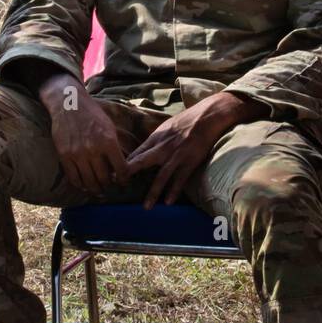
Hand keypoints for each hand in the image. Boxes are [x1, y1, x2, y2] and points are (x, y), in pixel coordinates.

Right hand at [39, 73, 126, 194]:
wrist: (69, 104)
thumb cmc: (92, 115)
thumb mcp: (109, 127)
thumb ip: (115, 146)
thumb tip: (121, 166)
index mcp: (108, 141)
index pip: (121, 169)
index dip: (124, 179)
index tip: (124, 183)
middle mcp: (93, 149)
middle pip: (104, 179)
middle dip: (109, 187)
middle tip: (111, 189)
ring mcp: (77, 153)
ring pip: (89, 181)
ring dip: (95, 189)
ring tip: (99, 191)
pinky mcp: (64, 155)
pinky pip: (73, 177)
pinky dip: (80, 185)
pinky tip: (84, 186)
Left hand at [127, 93, 257, 208]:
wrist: (207, 116)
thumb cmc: (187, 120)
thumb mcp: (166, 127)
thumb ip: (155, 140)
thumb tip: (144, 151)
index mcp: (156, 138)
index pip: (136, 153)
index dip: (124, 165)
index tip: (114, 176)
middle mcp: (163, 147)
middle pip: (142, 162)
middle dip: (129, 174)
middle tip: (118, 186)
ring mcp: (177, 155)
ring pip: (161, 176)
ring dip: (153, 192)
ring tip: (146, 207)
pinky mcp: (190, 161)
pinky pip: (180, 179)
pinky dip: (174, 191)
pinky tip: (168, 202)